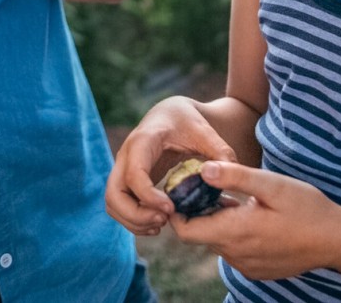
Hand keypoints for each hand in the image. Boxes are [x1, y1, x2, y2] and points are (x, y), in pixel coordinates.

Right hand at [106, 97, 238, 235]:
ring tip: (162, 225)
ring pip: (113, 203)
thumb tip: (228, 177)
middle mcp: (126, 156)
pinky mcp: (127, 181)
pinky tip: (158, 223)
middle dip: (135, 215)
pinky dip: (133, 220)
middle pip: (113, 194)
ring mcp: (123, 169)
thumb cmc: (187, 121)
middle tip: (164, 221)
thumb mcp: (205, 131)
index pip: (134, 174)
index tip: (171, 209)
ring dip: (133, 221)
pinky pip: (120, 206)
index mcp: (143, 141)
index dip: (149, 197)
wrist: (171, 114)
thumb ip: (220, 151)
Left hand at [167, 161, 340, 281]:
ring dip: (220, 222)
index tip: (183, 191)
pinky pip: (235, 251)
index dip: (178, 211)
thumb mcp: (271, 184)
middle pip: (201, 235)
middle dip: (200, 212)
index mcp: (234, 232)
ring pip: (218, 242)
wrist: (338, 240)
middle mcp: (236, 254)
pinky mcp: (258, 269)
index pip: (185, 231)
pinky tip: (253, 217)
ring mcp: (247, 265)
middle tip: (212, 187)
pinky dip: (235, 234)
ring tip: (236, 200)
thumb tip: (202, 169)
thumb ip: (235, 176)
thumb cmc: (307, 208)